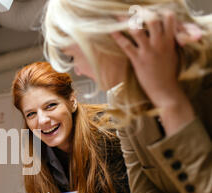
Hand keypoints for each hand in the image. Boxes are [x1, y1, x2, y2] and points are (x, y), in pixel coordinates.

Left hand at [112, 10, 194, 134]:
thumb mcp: (173, 54)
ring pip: (138, 31)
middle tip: (133, 9)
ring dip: (127, 22)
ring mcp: (148, 51)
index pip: (168, 18)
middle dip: (142, 12)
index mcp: (170, 41)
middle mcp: (159, 43)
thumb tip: (165, 33)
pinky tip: (111, 31)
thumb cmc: (169, 73)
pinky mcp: (138, 60)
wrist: (165, 90)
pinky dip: (118, 37)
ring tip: (118, 16)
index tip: (151, 10)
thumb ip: (169, 42)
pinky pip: (126, 46)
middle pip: (152, 20)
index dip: (159, 12)